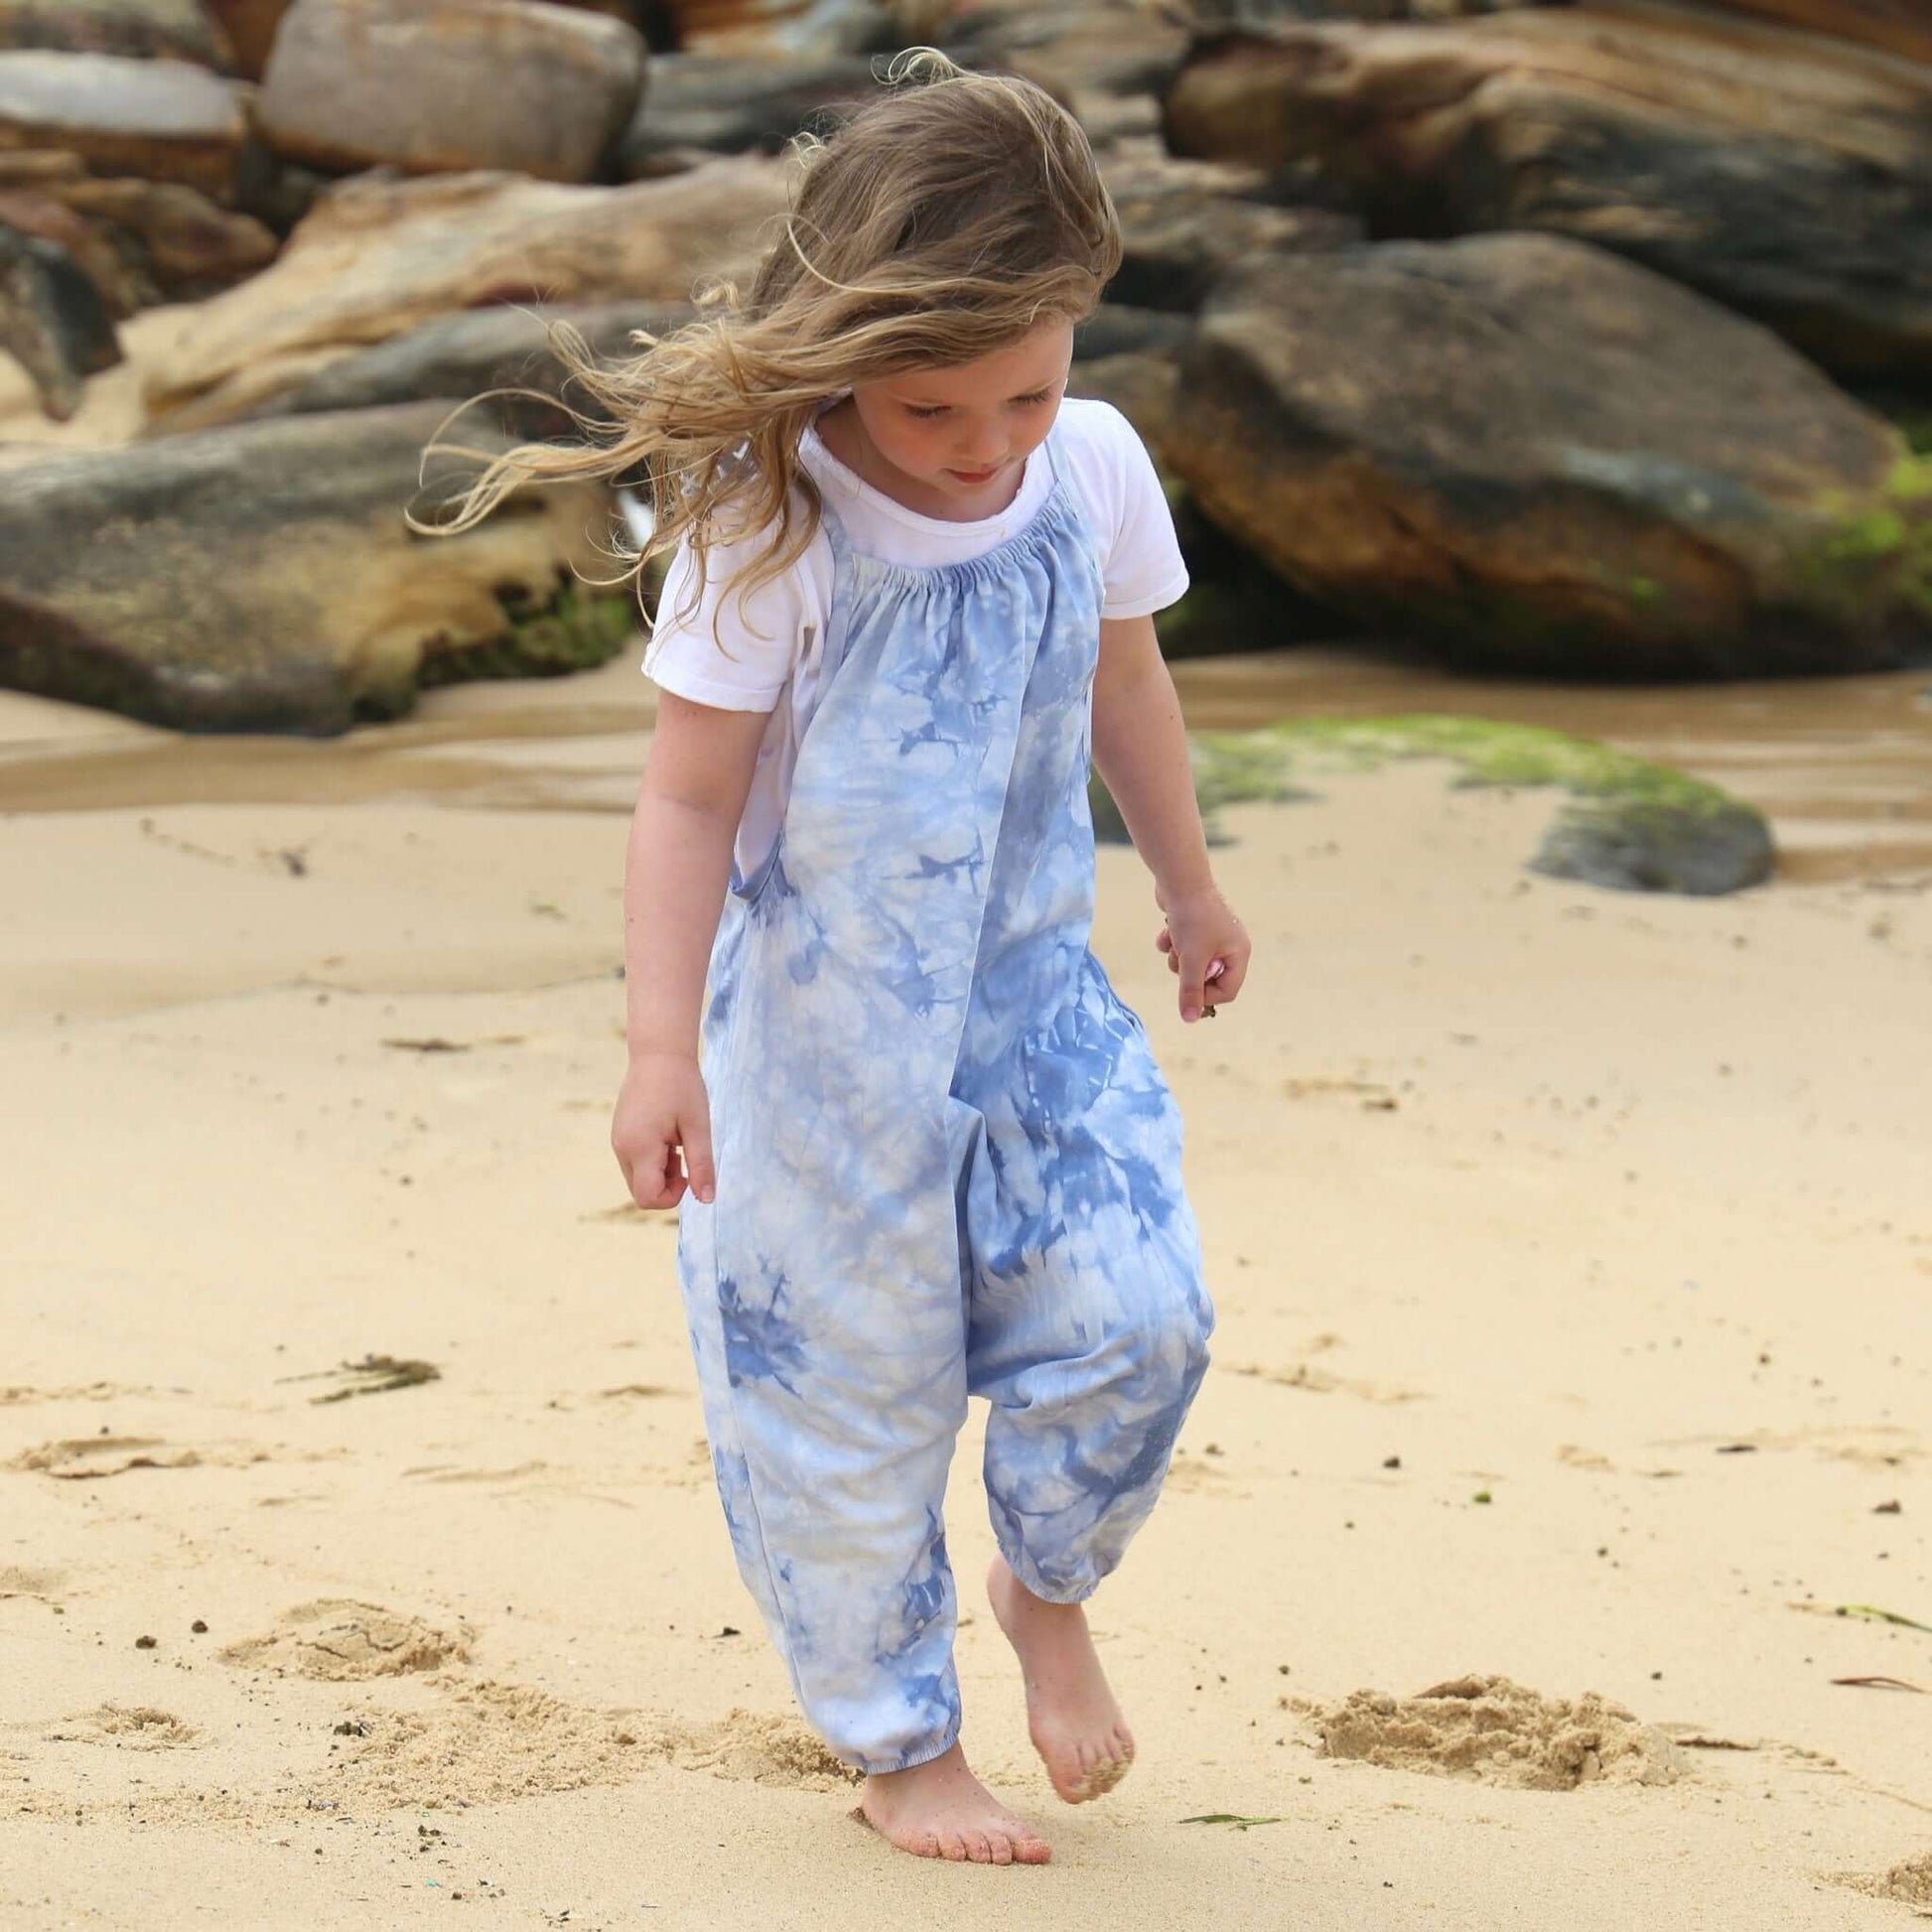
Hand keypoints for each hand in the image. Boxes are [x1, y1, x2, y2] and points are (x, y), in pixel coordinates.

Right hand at [612, 1050, 714, 1208]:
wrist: (659, 1052)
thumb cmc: (682, 1086)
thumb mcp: (698, 1127)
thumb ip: (702, 1166)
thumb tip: (707, 1200)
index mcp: (640, 1147)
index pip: (648, 1198)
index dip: (673, 1196)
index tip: (689, 1170)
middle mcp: (622, 1148)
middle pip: (641, 1193)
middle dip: (667, 1184)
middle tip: (684, 1154)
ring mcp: (617, 1141)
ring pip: (638, 1178)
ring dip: (661, 1172)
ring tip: (676, 1141)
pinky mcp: (619, 1134)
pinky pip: (635, 1162)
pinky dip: (653, 1160)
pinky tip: (667, 1134)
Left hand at [1156, 887, 1250, 1022]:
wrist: (1179, 879)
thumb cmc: (1192, 919)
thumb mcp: (1191, 960)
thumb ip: (1190, 991)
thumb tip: (1190, 1019)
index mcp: (1239, 953)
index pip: (1228, 991)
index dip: (1206, 997)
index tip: (1187, 996)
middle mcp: (1229, 944)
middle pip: (1207, 978)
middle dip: (1188, 973)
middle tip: (1180, 962)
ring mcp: (1211, 934)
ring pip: (1190, 964)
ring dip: (1176, 958)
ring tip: (1174, 942)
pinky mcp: (1193, 926)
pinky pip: (1180, 947)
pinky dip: (1170, 942)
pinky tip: (1167, 930)